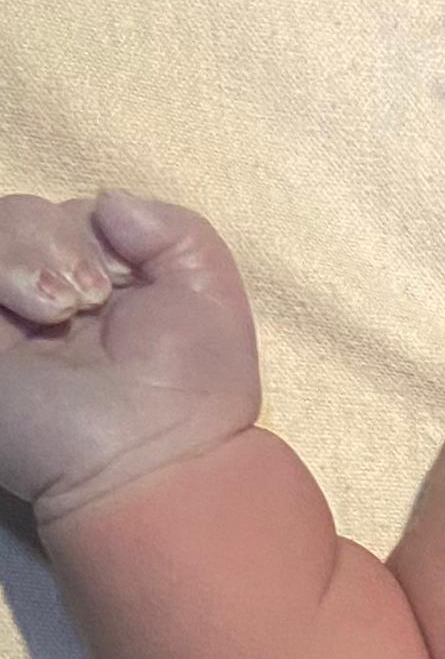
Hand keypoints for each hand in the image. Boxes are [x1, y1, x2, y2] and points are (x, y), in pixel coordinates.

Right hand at [0, 190, 260, 520]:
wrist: (149, 457)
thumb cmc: (192, 385)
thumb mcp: (209, 289)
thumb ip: (171, 226)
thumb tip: (106, 201)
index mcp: (104, 285)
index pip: (75, 213)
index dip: (99, 229)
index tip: (128, 276)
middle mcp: (48, 296)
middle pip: (25, 214)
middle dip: (61, 238)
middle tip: (94, 299)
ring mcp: (7, 320)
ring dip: (30, 251)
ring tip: (64, 309)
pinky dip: (3, 269)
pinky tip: (39, 311)